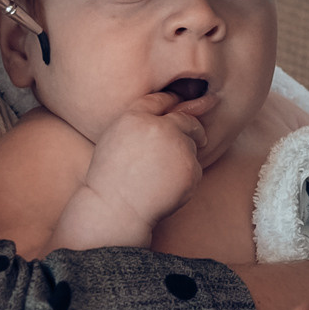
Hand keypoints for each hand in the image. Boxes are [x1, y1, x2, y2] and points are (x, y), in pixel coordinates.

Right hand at [63, 88, 216, 246]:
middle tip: (198, 138)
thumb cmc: (110, 177)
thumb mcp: (114, 138)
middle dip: (194, 129)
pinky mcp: (191, 169)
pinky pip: (195, 169)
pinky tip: (166, 187)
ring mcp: (177, 147)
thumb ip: (140, 120)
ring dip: (185, 156)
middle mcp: (159, 127)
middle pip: (187, 120)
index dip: (173, 102)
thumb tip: (170, 108)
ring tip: (160, 175)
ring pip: (192, 146)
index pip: (161, 100)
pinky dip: (186, 177)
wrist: (116, 209)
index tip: (182, 105)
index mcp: (136, 117)